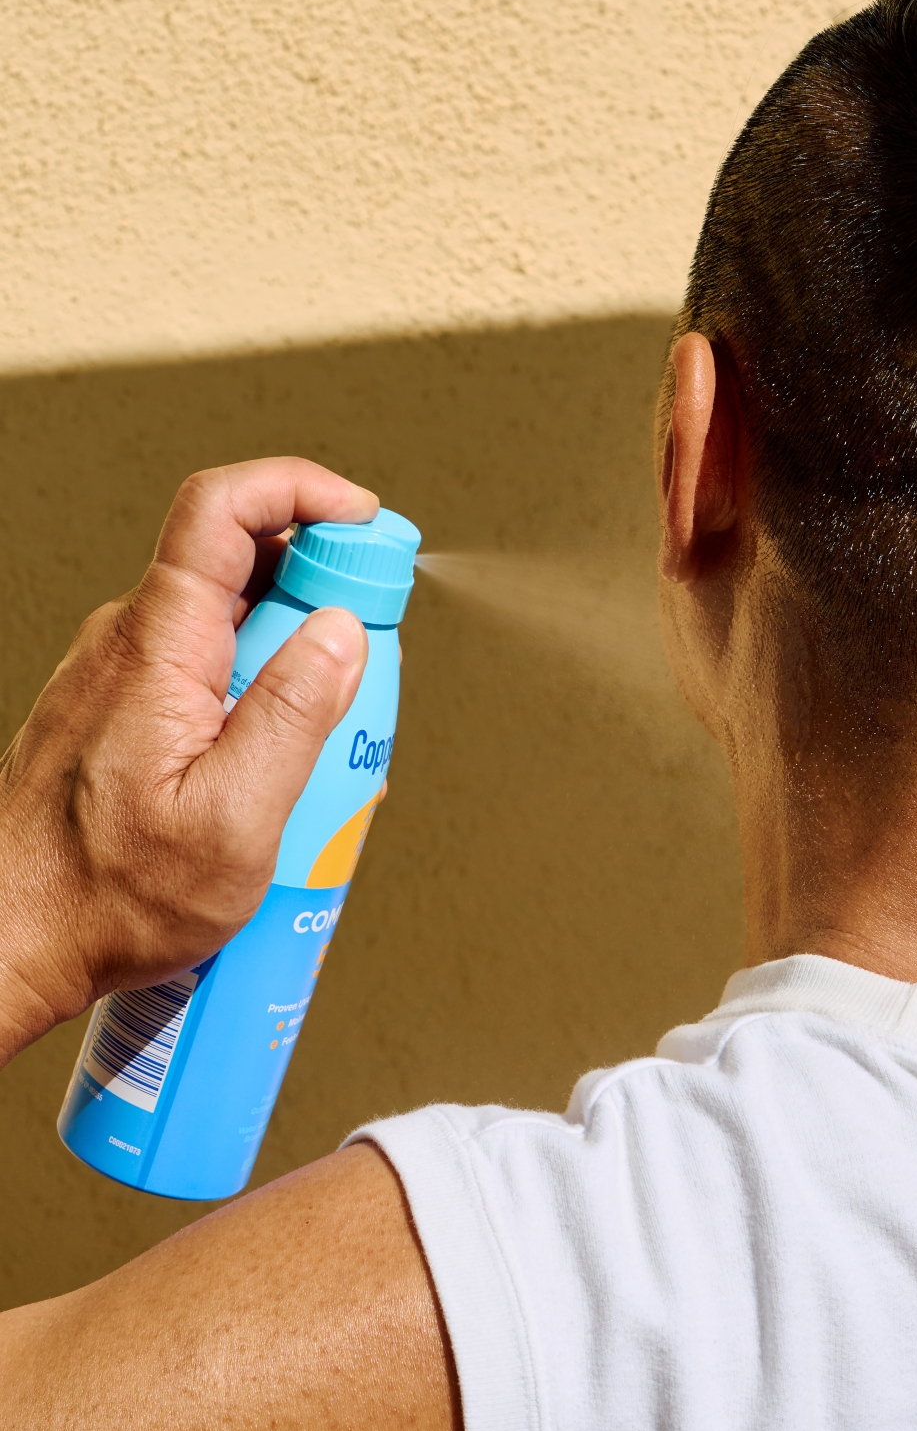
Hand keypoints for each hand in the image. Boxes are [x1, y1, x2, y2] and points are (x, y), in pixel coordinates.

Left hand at [0, 457, 374, 1065]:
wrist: (11, 939)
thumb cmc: (103, 898)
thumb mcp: (232, 822)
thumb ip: (294, 714)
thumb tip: (344, 632)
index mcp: (158, 649)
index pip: (223, 509)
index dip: (303, 491)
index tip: (366, 521)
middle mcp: (131, 643)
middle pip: (244, 562)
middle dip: (323, 597)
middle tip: (365, 671)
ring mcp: (123, 674)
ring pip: (232, 621)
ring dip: (294, 659)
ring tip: (316, 749)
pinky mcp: (125, 709)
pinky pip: (209, 667)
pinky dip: (258, 693)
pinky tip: (269, 771)